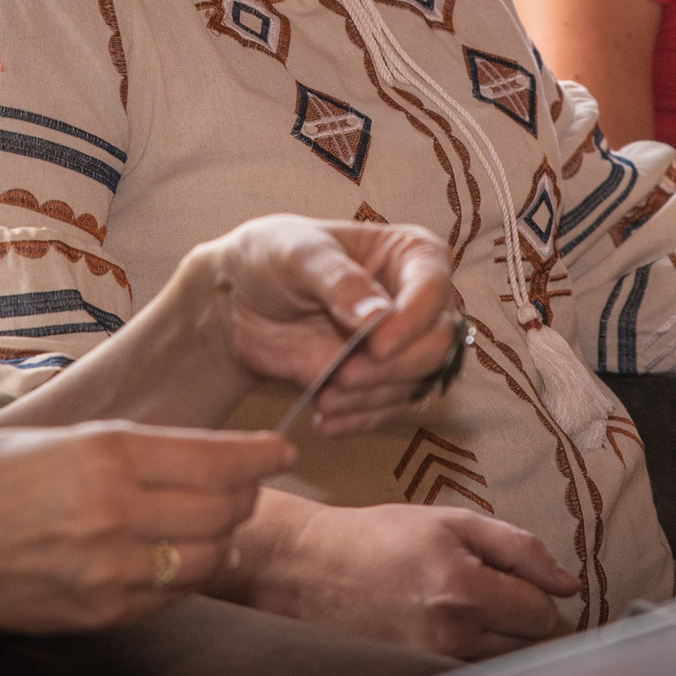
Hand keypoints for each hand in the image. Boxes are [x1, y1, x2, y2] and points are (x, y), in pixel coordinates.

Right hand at [0, 421, 293, 635]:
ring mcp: (111, 569)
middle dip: (247, 494)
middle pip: (226, 509)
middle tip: (245, 483)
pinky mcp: (102, 611)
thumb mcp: (57, 435)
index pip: (218, 459)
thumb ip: (127, 443)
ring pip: (210, 557)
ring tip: (212, 521)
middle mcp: (118, 512)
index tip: (281, 448)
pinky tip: (172, 555)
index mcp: (108, 454)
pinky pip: (172, 595)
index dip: (261, 454)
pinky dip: (186, 574)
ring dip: (223, 538)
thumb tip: (193, 446)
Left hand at [195, 214, 458, 436]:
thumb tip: (377, 316)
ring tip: (325, 397)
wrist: (240, 300)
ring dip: (371, 397)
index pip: (434, 288)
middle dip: (392, 368)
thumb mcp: (299, 255)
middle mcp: (415, 301)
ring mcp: (400, 344)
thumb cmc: (274, 257)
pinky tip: (326, 420)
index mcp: (410, 255)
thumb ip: (339, 282)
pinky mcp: (379, 379)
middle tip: (345, 376)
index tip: (377, 346)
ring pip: (413, 383)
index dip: (413, 321)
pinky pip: (387, 409)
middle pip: (435, 344)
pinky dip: (359, 419)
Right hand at [233, 495, 578, 659]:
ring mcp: (433, 662)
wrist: (311, 569)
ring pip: (501, 660)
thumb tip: (568, 582)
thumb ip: (518, 547)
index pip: (540, 612)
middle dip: (515, 613)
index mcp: (465, 589)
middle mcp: (452, 635)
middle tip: (480, 584)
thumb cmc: (380, 537)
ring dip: (494, 634)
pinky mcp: (418, 675)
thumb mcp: (452, 521)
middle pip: (526, 642)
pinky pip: (468, 670)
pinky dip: (467, 649)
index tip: (508, 574)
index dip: (533, 589)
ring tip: (457, 602)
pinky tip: (442, 623)